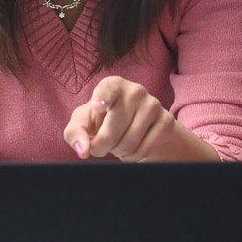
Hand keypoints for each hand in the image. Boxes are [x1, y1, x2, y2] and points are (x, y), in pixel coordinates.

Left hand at [62, 76, 218, 161]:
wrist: (132, 123)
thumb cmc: (101, 119)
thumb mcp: (83, 122)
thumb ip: (75, 133)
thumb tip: (83, 149)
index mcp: (112, 84)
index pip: (108, 88)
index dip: (102, 98)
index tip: (97, 106)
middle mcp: (135, 90)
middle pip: (111, 131)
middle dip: (101, 146)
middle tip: (99, 146)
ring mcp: (153, 105)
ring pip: (129, 143)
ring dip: (118, 151)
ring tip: (116, 144)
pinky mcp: (166, 122)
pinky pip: (145, 149)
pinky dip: (134, 156)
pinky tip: (131, 148)